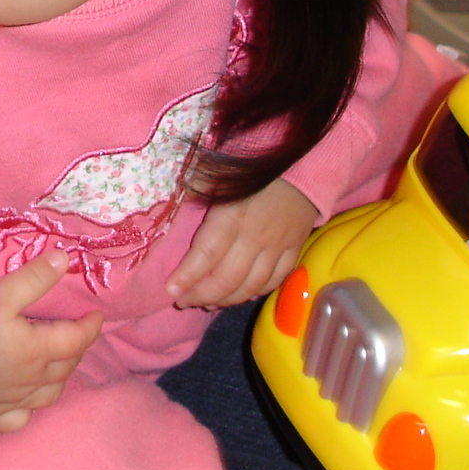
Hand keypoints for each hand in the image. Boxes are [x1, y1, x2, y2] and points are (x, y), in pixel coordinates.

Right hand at [0, 251, 102, 432]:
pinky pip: (19, 419)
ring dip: (58, 379)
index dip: (90, 328)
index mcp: (37, 351)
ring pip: (48, 396)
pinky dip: (28, 409)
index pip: (76, 340)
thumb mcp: (2, 293)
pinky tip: (25, 400)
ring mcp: (9, 402)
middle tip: (75, 334)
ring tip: (56, 363)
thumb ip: (35, 278)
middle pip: (65, 369)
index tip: (97, 316)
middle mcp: (29, 381)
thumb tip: (65, 260)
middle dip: (76, 350)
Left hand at [166, 179, 318, 310]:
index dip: (187, 276)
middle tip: (184, 302)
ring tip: (208, 303)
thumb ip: (196, 191)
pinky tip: (241, 295)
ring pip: (251, 286)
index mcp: (231, 216)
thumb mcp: (219, 176)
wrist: (300, 166)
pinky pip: (274, 281)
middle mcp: (254, 237)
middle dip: (202, 295)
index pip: (206, 254)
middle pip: (227, 279)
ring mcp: (277, 248)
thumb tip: (168, 203)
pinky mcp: (294, 252)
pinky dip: (256, 293)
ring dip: (227, 300)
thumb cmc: (251, 170)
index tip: (170, 291)